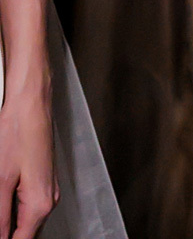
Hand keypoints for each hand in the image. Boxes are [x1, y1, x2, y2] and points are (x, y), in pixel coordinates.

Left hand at [0, 78, 57, 238]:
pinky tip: (2, 200)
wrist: (31, 106)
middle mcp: (48, 199)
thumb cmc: (19, 133)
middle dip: (5, 233)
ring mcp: (46, 190)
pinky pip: (26, 206)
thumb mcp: (0, 180)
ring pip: (25, 220)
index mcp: (40, 203)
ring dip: (7, 223)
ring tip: (0, 202)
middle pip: (24, 233)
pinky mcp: (40, 181)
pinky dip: (11, 210)